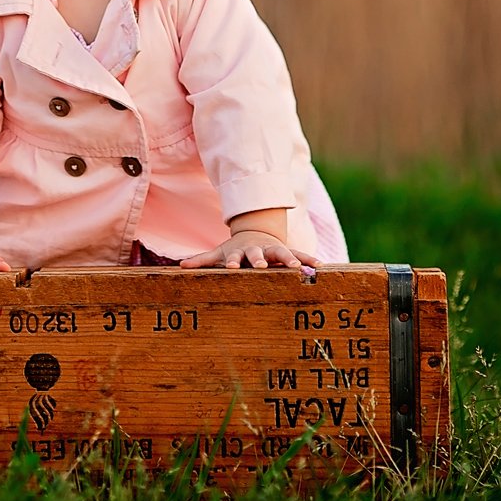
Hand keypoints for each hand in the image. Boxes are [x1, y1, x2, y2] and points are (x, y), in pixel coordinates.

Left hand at [179, 229, 316, 269]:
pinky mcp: (287, 251)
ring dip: (289, 259)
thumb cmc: (236, 250)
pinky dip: (309, 259)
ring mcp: (273, 249)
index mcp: (241, 253)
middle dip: (260, 259)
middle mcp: (258, 250)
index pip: (235, 258)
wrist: (256, 232)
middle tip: (262, 265)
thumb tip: (179, 267)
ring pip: (282, 253)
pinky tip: (320, 266)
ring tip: (297, 268)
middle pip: (259, 255)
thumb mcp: (219, 252)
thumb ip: (201, 261)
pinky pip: (300, 254)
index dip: (233, 262)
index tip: (231, 268)